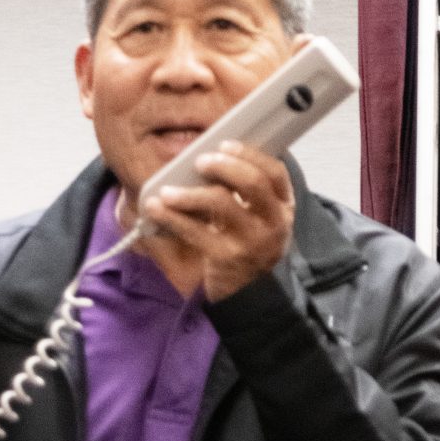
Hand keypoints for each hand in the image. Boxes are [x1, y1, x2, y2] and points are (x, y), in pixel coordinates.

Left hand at [137, 142, 295, 303]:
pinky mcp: (228, 258)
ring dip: (190, 193)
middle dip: (224, 166)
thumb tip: (210, 158)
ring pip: (222, 204)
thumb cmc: (246, 249)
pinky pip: (197, 231)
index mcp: (283, 208)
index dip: (250, 155)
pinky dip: (173, 217)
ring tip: (168, 191)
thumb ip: (243, 193)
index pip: (275, 173)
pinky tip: (157, 208)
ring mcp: (252, 242)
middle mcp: (273, 224)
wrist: (247, 297)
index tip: (225, 144)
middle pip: (253, 183)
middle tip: (200, 162)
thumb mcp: (255, 220)